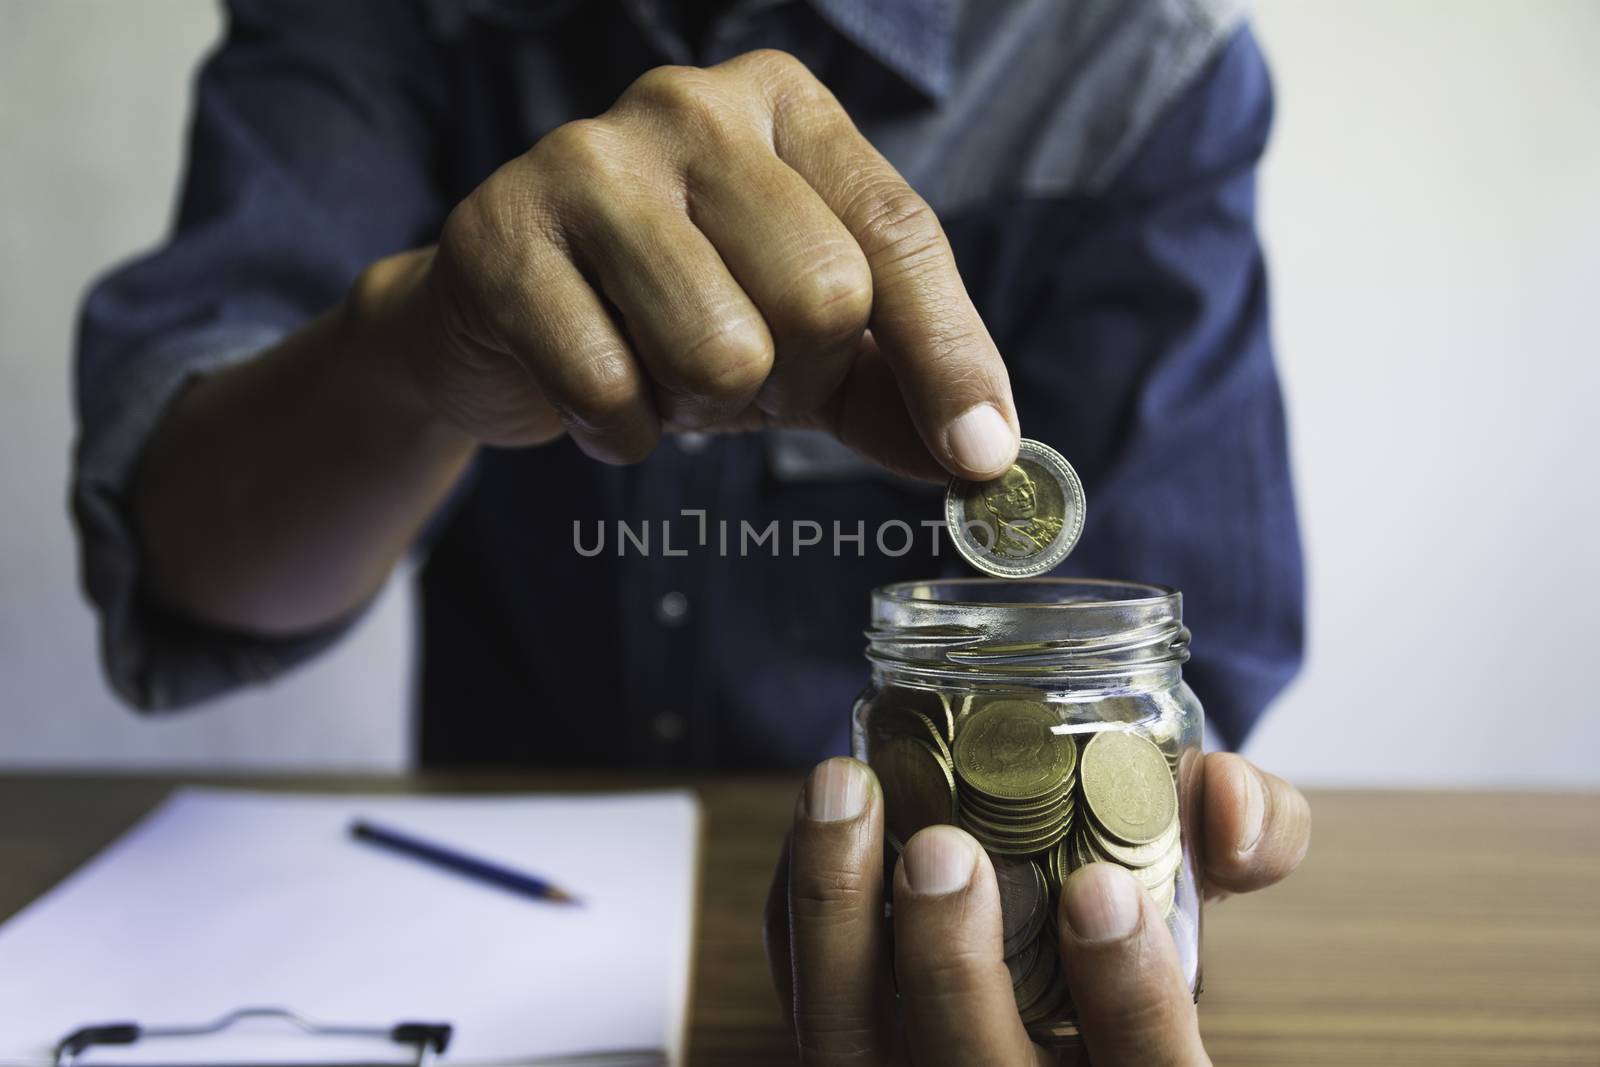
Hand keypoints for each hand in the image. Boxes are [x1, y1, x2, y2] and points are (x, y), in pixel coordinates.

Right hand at [357, 49, 1017, 480]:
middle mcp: (692, 105)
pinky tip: (593, 392)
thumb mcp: (802, 342)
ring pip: (722, 350)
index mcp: (787, 107)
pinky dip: (618, 433)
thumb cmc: (671, 315)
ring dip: (700, 408)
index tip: (981, 456)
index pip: (900, 234)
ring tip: (659, 372)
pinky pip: (609, 389)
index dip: (949, 356)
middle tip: (738, 375)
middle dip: (792, 381)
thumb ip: (894, 388)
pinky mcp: (501, 234)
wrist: (497, 317)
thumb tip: (988, 463)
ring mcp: (588, 160)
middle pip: (822, 295)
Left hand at [764, 753, 1311, 1064]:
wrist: (1043, 946)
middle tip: (943, 850)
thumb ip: (1247, 828)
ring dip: (835, 920)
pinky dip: (798, 910)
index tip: (1102, 889)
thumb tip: (1229, 797)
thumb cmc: (1126, 911)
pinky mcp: (847, 1049)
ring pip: (853, 1047)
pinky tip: (820, 822)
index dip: (1129, 998)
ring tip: (844, 792)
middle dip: (948, 968)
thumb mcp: (1199, 876)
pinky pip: (805, 998)